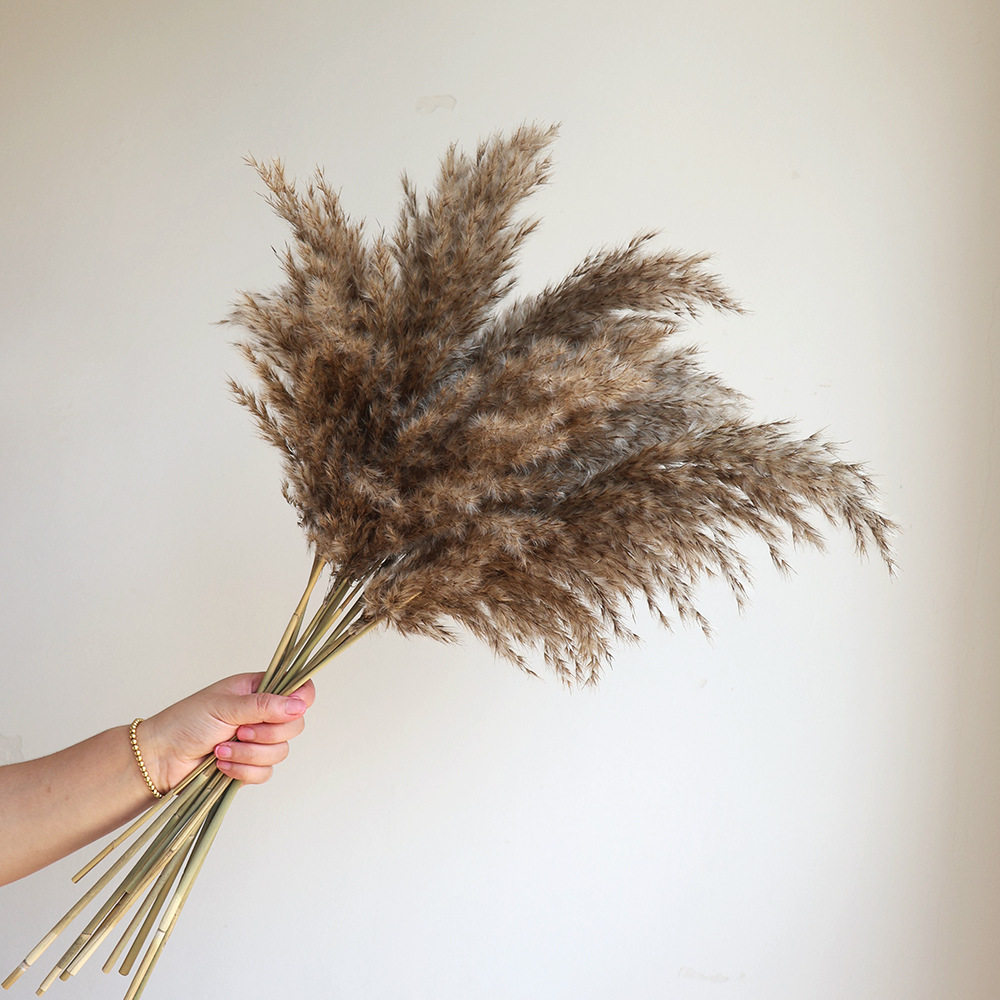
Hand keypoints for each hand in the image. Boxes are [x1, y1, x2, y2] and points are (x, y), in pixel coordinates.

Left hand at [139, 673, 315, 791]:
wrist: (160, 758)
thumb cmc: (185, 722)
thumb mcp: (225, 706)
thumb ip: (264, 705)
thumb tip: (299, 704)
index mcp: (258, 689)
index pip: (299, 689)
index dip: (301, 700)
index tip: (291, 710)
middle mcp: (262, 714)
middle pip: (295, 725)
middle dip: (267, 734)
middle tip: (240, 731)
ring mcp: (257, 741)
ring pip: (281, 752)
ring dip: (249, 753)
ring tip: (221, 749)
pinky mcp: (249, 765)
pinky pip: (266, 772)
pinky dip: (243, 770)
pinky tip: (221, 764)